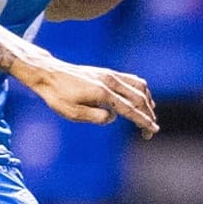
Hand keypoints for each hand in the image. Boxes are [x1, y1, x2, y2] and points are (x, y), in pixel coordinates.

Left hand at [23, 54, 158, 137]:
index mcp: (102, 93)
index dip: (143, 121)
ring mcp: (110, 74)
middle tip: (149, 131)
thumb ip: (96, 117)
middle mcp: (109, 81)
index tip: (153, 131)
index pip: (129, 109)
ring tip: (149, 116)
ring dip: (148, 102)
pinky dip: (141, 90)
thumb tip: (113, 117)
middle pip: (139, 98)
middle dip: (148, 115)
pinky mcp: (107, 72)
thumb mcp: (73, 113)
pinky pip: (132, 79)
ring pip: (139, 87)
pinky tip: (141, 99)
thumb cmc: (58, 96)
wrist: (49, 74)